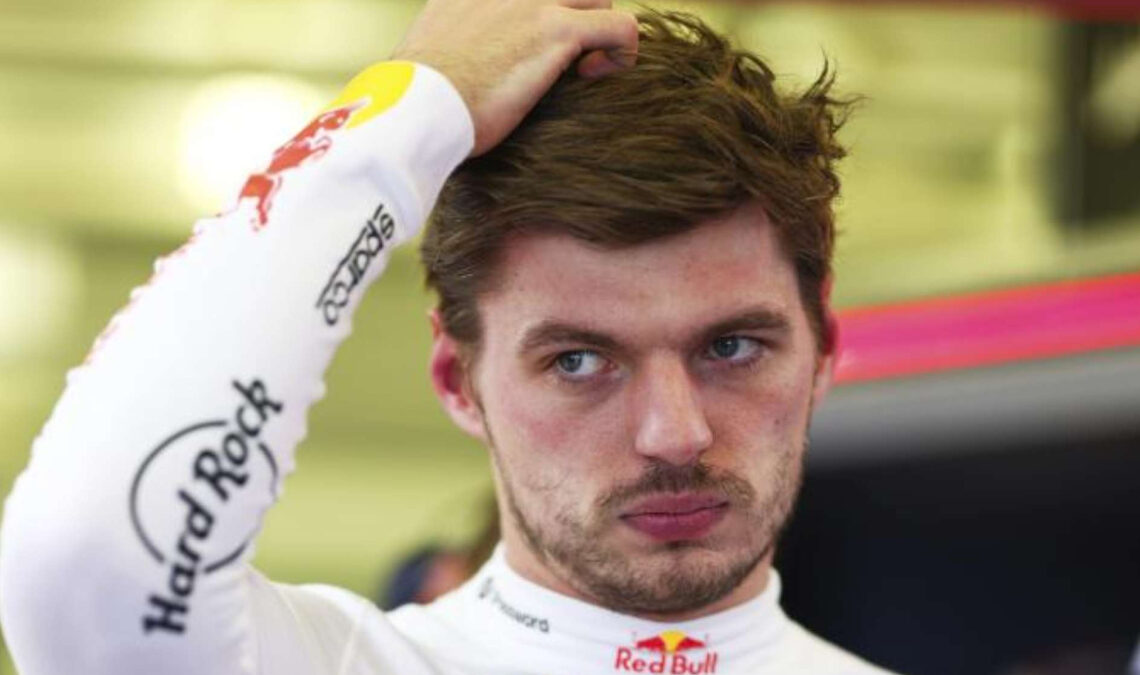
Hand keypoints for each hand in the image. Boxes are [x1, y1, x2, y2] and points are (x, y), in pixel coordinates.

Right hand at [392, 0, 637, 155]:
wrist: (417, 105)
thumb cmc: (415, 96)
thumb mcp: (425, 50)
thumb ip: (448, 39)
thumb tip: (445, 63)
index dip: (542, 14)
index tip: (531, 45)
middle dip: (576, 15)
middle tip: (566, 55)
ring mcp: (533, 1)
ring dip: (600, 30)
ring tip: (582, 67)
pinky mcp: (556, 30)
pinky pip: (620, 26)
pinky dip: (621, 52)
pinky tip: (593, 75)